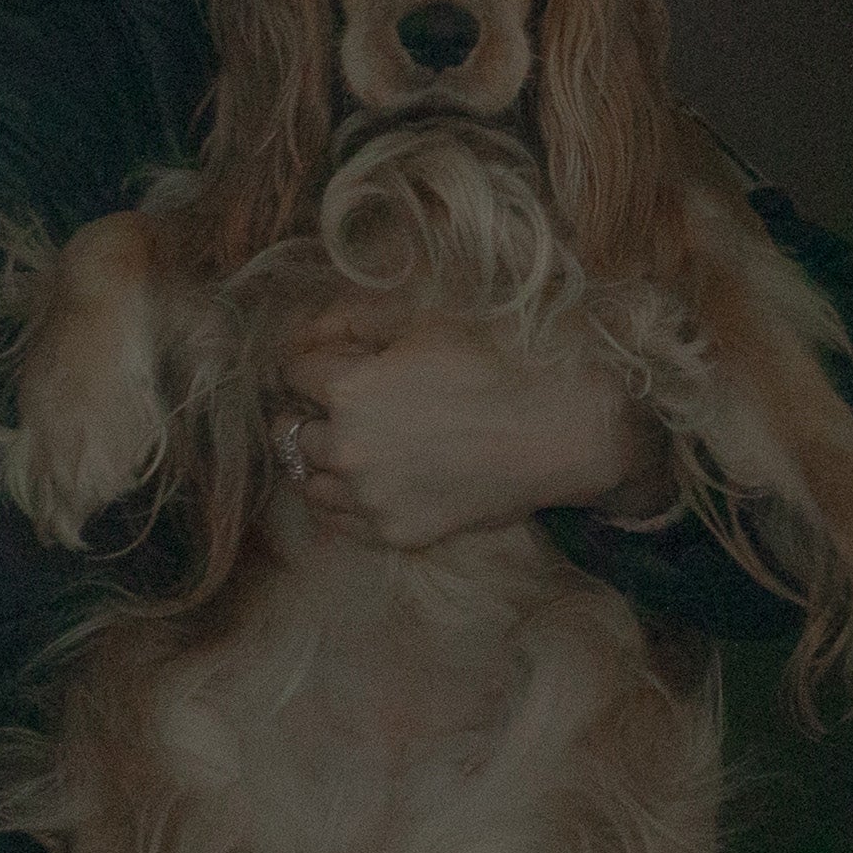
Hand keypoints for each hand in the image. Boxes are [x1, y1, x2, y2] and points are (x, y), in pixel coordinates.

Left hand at [277, 314, 671, 549]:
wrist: (560, 431)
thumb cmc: (498, 361)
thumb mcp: (424, 318)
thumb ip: (354, 319)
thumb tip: (308, 331)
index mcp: (348, 390)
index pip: (294, 371)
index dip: (313, 359)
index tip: (334, 358)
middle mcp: (346, 449)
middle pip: (293, 428)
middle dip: (310, 409)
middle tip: (340, 401)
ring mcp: (370, 498)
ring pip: (308, 481)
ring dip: (319, 458)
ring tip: (352, 442)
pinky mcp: (396, 533)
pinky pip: (339, 520)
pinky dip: (342, 499)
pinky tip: (368, 479)